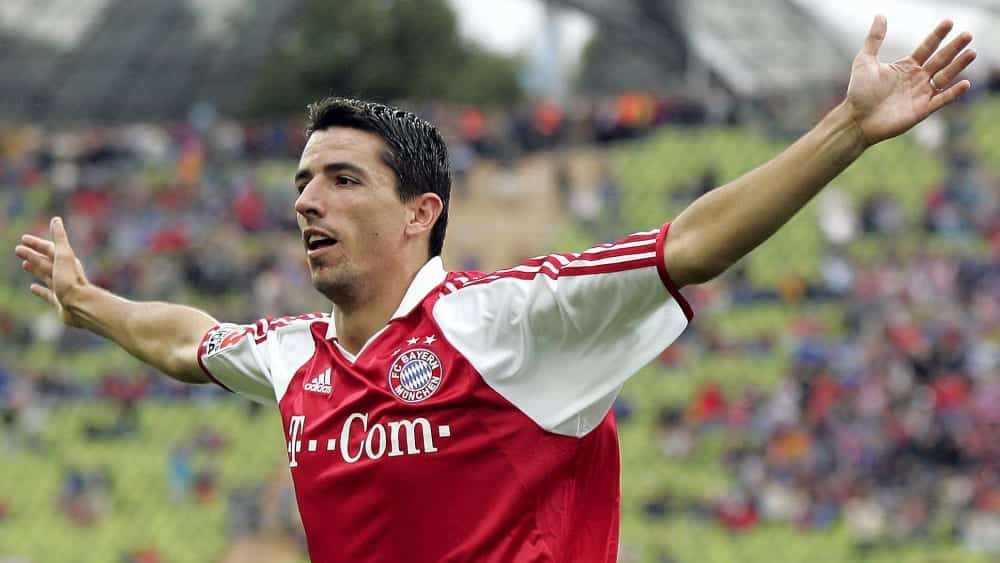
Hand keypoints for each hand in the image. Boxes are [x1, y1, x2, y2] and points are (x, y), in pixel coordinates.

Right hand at [14, 217, 90, 326]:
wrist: (80, 306)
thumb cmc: (71, 280)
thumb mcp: (63, 256)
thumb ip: (60, 239)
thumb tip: (56, 219)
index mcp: (66, 261)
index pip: (48, 249)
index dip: (36, 243)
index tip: (22, 239)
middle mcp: (64, 273)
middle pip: (45, 261)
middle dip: (32, 255)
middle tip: (17, 250)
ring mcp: (61, 288)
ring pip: (45, 275)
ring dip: (35, 269)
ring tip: (24, 265)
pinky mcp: (59, 302)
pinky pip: (47, 294)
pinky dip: (39, 290)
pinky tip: (32, 288)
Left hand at [845, 15, 975, 146]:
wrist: (856, 119)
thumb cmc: (859, 92)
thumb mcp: (865, 61)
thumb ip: (875, 39)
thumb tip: (880, 15)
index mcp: (906, 66)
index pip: (927, 47)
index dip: (937, 35)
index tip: (949, 22)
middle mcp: (917, 78)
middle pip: (940, 60)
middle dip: (954, 48)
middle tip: (967, 35)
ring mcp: (921, 94)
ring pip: (945, 77)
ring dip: (958, 65)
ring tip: (972, 52)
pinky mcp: (922, 110)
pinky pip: (942, 100)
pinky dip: (953, 93)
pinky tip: (965, 83)